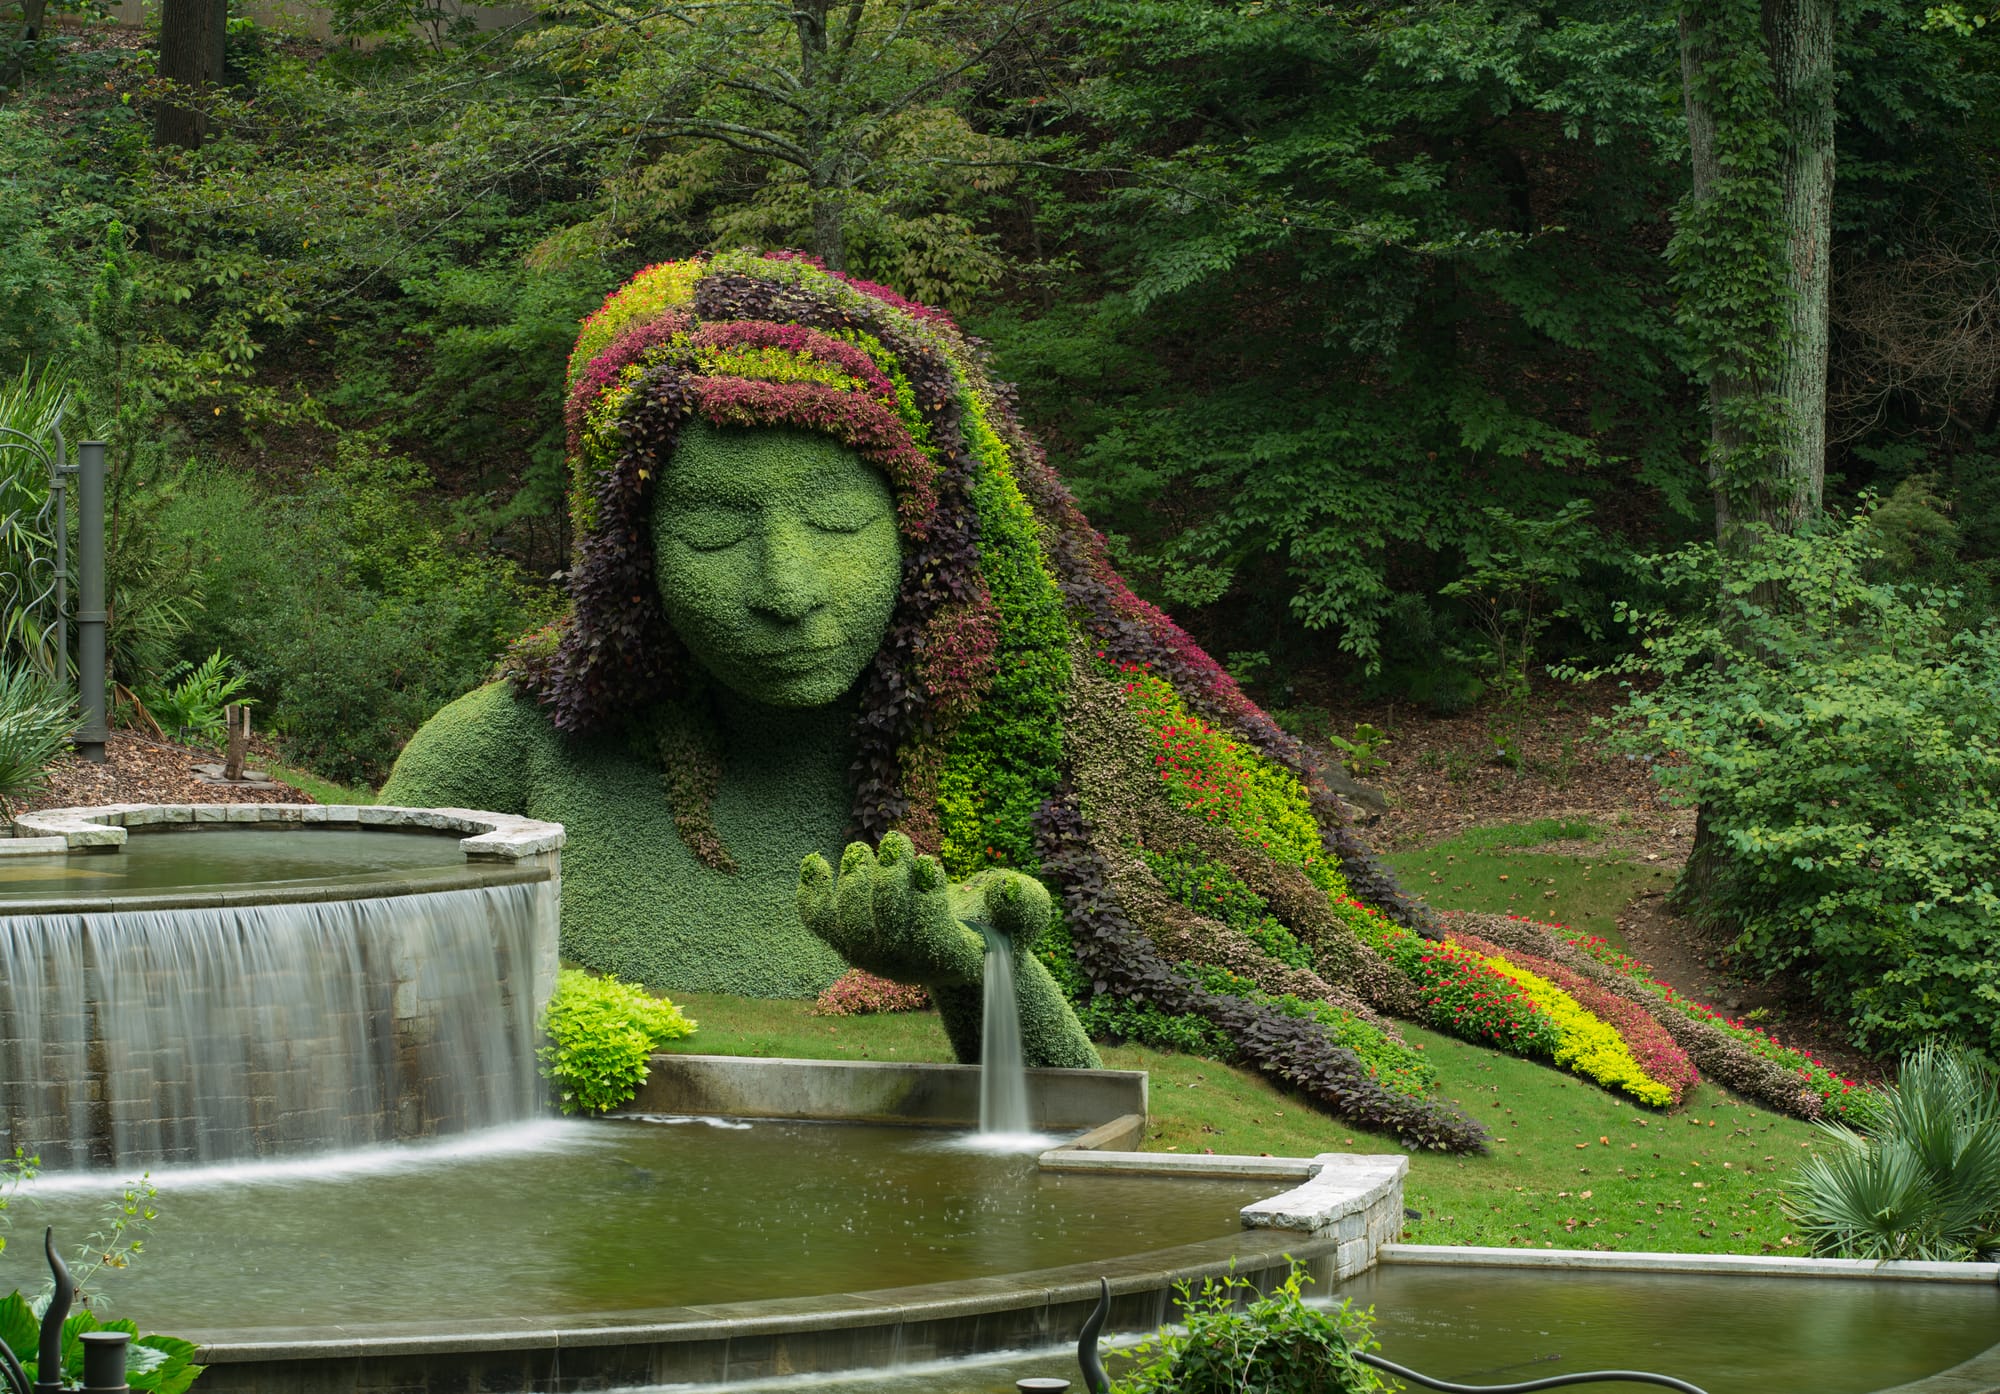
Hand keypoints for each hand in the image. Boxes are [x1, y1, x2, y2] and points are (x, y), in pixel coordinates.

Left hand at [796, 831, 1050, 986]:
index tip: (930, 864)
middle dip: (885, 884)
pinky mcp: (850, 938)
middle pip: (881, 935)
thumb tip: (1005, 890)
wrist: (963, 945)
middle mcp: (906, 964)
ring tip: (862, 849)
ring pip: (848, 929)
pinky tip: (814, 862)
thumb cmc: (998, 923)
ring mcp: (874, 955)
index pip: (928, 939)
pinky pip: (820, 922)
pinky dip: (811, 892)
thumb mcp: (1025, 913)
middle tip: (894, 842)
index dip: (923, 901)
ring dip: (851, 883)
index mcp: (951, 959)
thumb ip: (1024, 904)